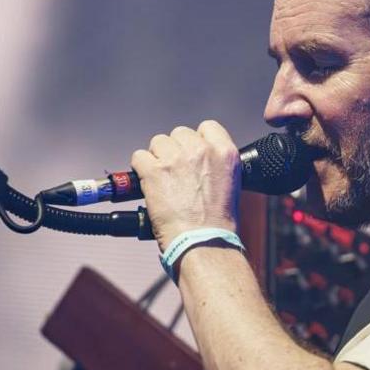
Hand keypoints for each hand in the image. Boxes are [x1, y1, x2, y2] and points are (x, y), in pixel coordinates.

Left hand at [130, 120, 240, 250]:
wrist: (203, 242)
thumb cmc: (217, 223)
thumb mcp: (230, 184)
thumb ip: (215, 164)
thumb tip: (199, 162)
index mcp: (224, 152)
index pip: (207, 127)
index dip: (196, 140)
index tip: (192, 153)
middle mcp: (201, 150)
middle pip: (179, 133)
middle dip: (175, 150)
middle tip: (176, 172)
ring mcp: (176, 159)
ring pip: (158, 142)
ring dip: (157, 158)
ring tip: (162, 180)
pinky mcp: (154, 170)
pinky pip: (139, 157)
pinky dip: (140, 169)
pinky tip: (148, 182)